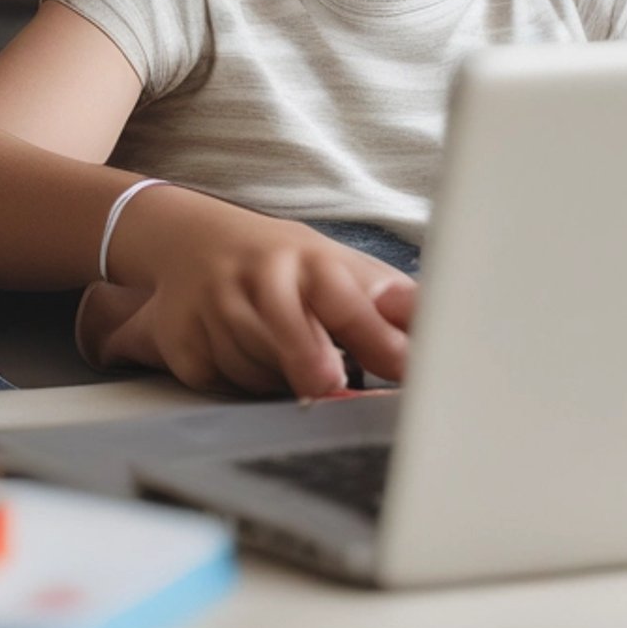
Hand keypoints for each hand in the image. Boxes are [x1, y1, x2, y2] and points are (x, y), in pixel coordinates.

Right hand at [105, 190, 414, 398]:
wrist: (192, 242)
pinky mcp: (181, 341)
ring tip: (293, 366)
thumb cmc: (284, 264)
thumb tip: (445, 321)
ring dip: (281, 381)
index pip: (342, 296)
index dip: (372, 333)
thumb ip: (387, 302)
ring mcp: (214, 307)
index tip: (400, 364)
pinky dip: (241, 385)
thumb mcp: (338, 266)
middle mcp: (259, 277)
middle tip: (330, 385)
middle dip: (309, 360)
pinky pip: (220, 382)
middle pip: (286, 333)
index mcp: (309, 260)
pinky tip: (247, 363)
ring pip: (255, 368)